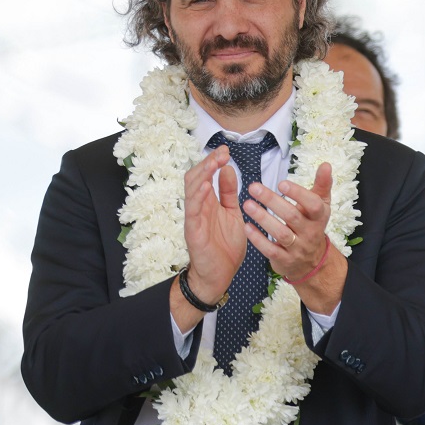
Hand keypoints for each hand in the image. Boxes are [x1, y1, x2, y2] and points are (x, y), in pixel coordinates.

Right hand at [176, 146, 251, 332]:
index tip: (226, 150)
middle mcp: (199, 207)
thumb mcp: (232, 214)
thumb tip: (228, 169)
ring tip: (213, 163)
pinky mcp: (193, 232)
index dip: (213, 162)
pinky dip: (198, 197)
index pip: (206, 176)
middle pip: (195, 178)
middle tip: (222, 152)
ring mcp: (194, 218)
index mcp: (209, 202)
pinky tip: (206, 186)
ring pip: (192, 191)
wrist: (221, 274)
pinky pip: (192, 212)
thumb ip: (229, 193)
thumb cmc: (226, 246)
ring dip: (202, 175)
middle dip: (207, 163)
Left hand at [242, 163, 347, 314]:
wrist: (312, 261)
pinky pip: (271, 250)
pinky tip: (247, 227)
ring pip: (281, 233)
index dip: (299, 194)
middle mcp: (311, 232)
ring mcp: (298, 248)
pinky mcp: (285, 260)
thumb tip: (326, 164)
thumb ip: (321, 185)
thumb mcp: (320, 206)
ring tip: (247, 204)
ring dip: (263, 218)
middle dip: (272, 201)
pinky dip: (258, 239)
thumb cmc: (312, 225)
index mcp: (320, 217)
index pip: (313, 205)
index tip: (281, 183)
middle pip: (293, 216)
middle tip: (254, 187)